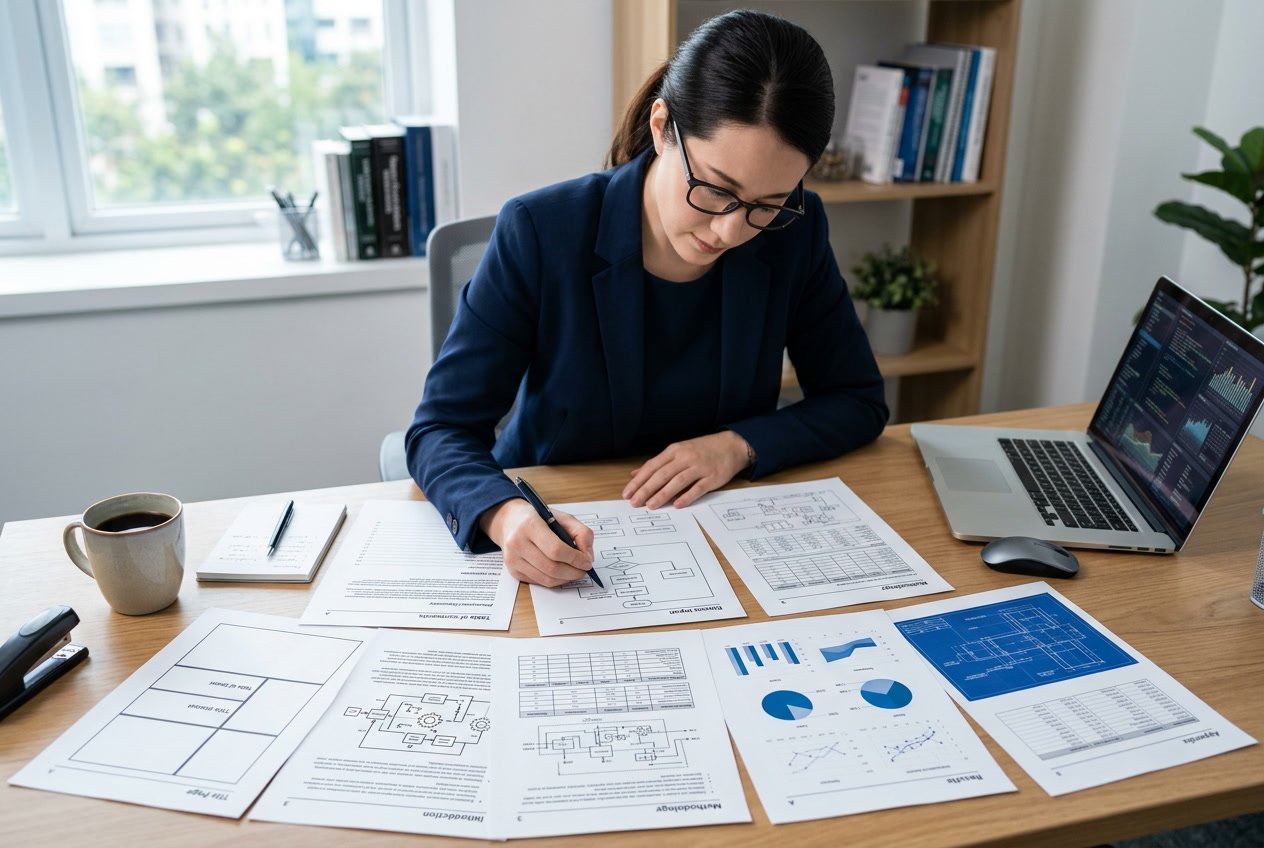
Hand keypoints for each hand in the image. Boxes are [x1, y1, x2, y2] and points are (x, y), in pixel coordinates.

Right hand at [479, 499, 594, 586]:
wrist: (509, 520)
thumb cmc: (539, 518)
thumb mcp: (562, 517)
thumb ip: (581, 533)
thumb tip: (588, 557)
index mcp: (530, 525)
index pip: (555, 549)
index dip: (575, 559)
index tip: (587, 562)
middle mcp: (517, 543)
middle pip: (551, 567)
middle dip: (573, 572)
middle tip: (584, 570)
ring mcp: (513, 559)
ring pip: (546, 579)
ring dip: (566, 579)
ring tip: (575, 572)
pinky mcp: (513, 571)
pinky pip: (539, 582)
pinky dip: (554, 580)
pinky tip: (561, 573)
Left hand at [623, 431, 749, 508]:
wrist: (731, 445)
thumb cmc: (702, 449)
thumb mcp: (678, 451)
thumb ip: (658, 463)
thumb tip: (635, 473)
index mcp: (675, 451)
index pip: (652, 466)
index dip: (639, 480)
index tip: (627, 493)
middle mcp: (686, 458)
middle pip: (662, 474)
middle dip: (646, 489)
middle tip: (635, 502)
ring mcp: (700, 467)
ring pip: (678, 481)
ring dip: (663, 494)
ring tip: (651, 505)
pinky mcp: (712, 477)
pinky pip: (698, 488)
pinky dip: (687, 496)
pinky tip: (677, 505)